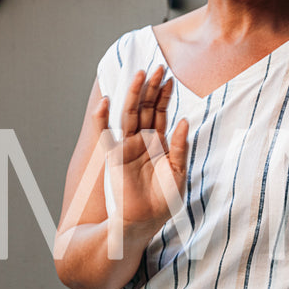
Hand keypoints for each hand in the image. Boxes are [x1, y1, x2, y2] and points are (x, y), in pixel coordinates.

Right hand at [100, 67, 190, 237]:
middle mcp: (142, 140)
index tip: (169, 77)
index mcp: (159, 142)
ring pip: (129, 115)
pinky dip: (103, 118)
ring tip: (139, 75)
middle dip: (151, 88)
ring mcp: (127, 146)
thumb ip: (181, 146)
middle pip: (145, 108)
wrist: (144, 220)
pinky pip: (106, 134)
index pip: (161, 112)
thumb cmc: (163, 199)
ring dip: (133, 95)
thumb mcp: (179, 171)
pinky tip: (105, 102)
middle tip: (158, 67)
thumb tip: (185, 120)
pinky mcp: (114, 156)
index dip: (164, 95)